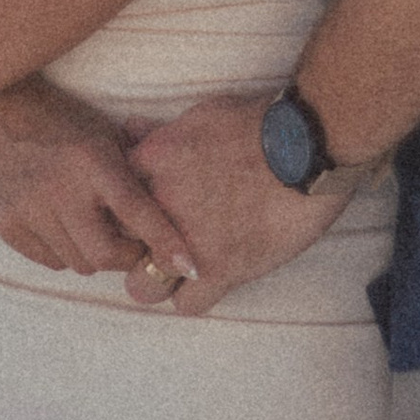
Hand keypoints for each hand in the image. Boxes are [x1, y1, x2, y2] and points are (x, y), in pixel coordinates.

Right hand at [0, 82, 197, 290]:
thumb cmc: (65, 124)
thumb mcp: (105, 136)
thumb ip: (133, 174)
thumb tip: (171, 220)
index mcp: (91, 160)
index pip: (135, 210)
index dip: (164, 241)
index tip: (188, 266)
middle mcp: (59, 187)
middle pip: (104, 255)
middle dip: (126, 256)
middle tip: (131, 244)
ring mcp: (29, 209)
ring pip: (77, 263)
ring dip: (93, 253)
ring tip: (92, 225)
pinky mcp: (6, 225)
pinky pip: (50, 261)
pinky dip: (65, 251)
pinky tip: (62, 223)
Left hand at [131, 90, 357, 314]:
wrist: (306, 145)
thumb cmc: (258, 122)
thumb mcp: (201, 114)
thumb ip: (160, 133)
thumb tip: (130, 131)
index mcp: (153, 164)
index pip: (113, 201)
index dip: (127, 211)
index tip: (140, 215)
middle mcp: (161, 206)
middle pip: (119, 248)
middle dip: (134, 249)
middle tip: (156, 245)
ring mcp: (188, 242)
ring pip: (145, 287)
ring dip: (159, 279)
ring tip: (179, 269)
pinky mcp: (222, 270)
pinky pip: (187, 304)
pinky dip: (195, 295)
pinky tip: (210, 279)